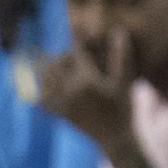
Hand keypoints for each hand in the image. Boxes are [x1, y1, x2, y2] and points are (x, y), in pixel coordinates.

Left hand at [39, 31, 135, 147]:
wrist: (115, 139)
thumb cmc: (123, 108)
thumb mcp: (125, 82)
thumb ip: (121, 56)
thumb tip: (119, 31)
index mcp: (87, 79)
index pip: (78, 51)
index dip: (77, 38)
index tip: (75, 28)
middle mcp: (71, 89)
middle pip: (59, 62)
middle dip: (65, 56)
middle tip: (72, 55)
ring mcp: (62, 102)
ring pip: (47, 78)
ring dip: (51, 69)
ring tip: (59, 67)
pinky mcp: (59, 113)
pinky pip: (42, 98)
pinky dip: (43, 90)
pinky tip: (49, 86)